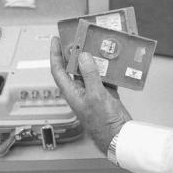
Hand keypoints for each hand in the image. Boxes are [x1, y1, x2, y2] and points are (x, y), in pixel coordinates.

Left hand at [50, 37, 131, 152]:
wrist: (118, 135)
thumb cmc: (103, 122)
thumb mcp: (95, 95)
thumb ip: (89, 74)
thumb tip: (82, 56)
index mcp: (71, 92)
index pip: (58, 69)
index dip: (55, 54)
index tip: (55, 40)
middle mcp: (79, 90)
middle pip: (73, 67)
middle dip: (76, 52)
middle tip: (79, 38)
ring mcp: (92, 91)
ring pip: (90, 70)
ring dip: (94, 58)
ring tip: (98, 45)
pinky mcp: (105, 93)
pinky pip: (103, 76)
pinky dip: (107, 68)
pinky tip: (113, 61)